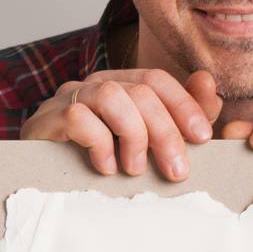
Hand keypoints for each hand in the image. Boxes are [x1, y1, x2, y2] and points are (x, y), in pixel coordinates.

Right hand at [20, 68, 220, 180]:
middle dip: (166, 133)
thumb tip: (208, 83)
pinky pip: (78, 118)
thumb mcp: (148, 140)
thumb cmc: (103, 156)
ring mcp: (70, 98)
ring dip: (133, 136)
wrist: (44, 171)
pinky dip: (99, 144)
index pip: (157, 79)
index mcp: (122, 83)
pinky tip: (106, 167)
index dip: (184, 105)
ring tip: (136, 169)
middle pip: (141, 91)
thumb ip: (180, 115)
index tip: (203, 137)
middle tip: (177, 170)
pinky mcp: (47, 119)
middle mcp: (96, 84)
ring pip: (112, 96)